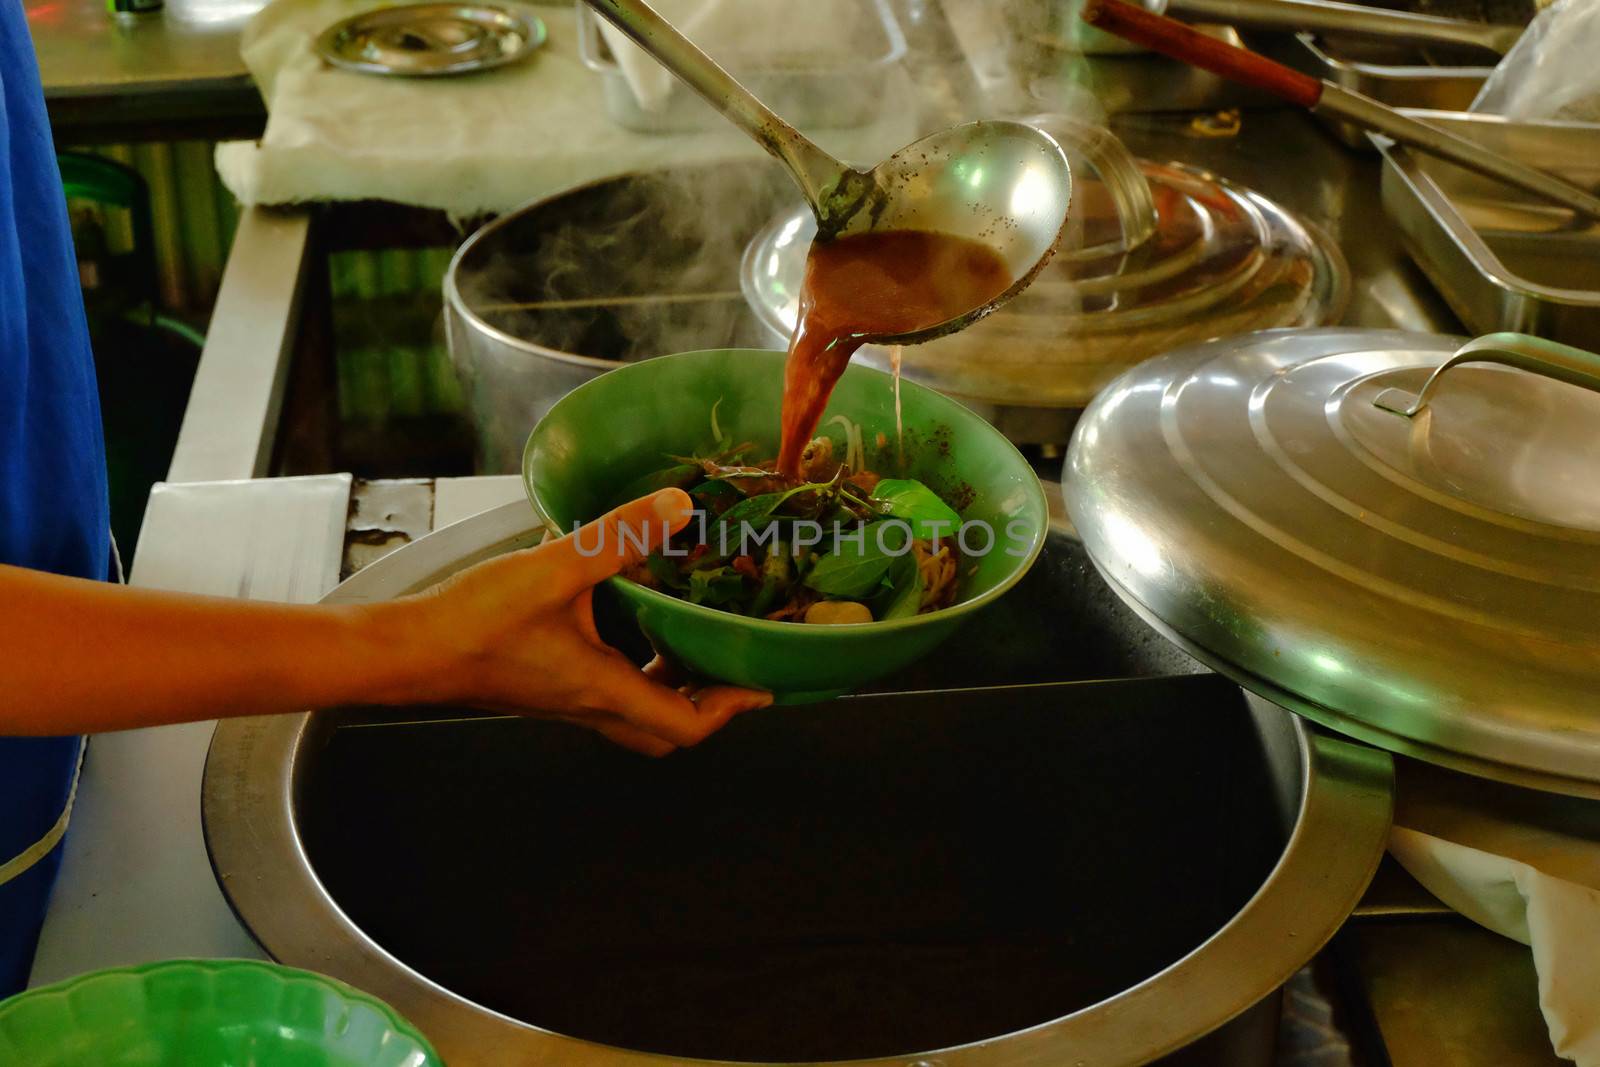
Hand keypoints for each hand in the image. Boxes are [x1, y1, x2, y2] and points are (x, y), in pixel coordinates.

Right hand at [377, 489, 770, 754]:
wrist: (406, 653)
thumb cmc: (473, 623)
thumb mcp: (554, 569)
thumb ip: (618, 535)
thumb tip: (679, 506)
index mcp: (604, 689)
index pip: (687, 725)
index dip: (731, 709)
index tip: (761, 683)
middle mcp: (590, 705)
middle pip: (665, 732)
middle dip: (706, 705)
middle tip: (730, 666)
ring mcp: (565, 700)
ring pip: (634, 715)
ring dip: (669, 687)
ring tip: (689, 639)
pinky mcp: (544, 686)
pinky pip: (604, 692)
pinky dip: (632, 669)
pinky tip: (624, 621)